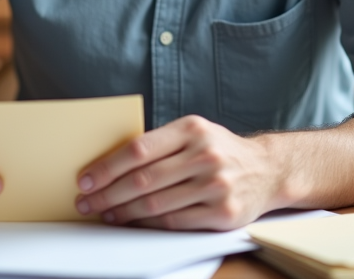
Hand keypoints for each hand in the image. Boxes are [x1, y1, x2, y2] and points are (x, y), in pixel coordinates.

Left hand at [74, 115, 284, 230]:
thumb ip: (161, 144)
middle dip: (107, 193)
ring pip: (155, 204)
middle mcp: (205, 155)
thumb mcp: (195, 132)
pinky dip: (146, 224)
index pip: (139, 149)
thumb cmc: (220, 149)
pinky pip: (173, 222)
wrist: (268, 169)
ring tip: (104, 213)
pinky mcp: (222, 213)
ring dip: (122, 212)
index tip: (85, 178)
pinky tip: (131, 222)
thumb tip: (110, 163)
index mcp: (192, 129)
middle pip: (143, 179)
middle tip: (86, 201)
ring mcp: (215, 185)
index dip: (107, 167)